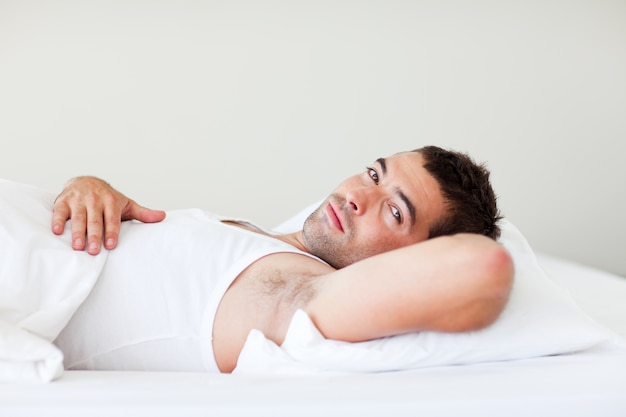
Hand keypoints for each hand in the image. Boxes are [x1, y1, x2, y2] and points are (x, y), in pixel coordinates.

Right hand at [51, 176, 165, 254]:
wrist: (86, 180)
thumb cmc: (108, 198)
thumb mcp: (126, 204)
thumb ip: (143, 213)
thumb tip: (163, 217)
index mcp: (111, 202)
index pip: (112, 219)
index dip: (111, 232)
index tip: (110, 245)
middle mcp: (95, 200)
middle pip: (95, 220)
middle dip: (94, 236)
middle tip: (94, 251)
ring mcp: (78, 200)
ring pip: (78, 218)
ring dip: (77, 232)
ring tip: (77, 247)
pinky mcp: (63, 201)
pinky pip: (59, 211)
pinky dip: (57, 221)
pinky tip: (57, 231)